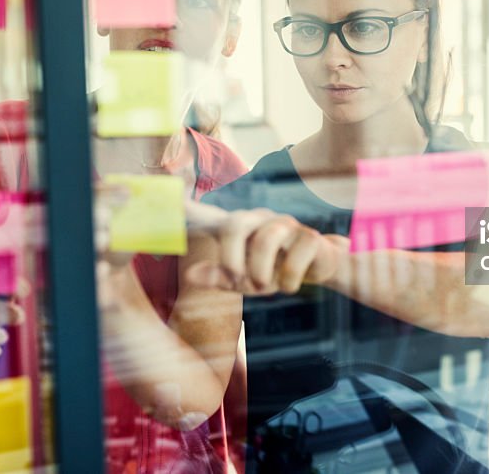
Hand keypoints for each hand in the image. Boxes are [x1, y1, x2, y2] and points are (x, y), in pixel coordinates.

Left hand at [185, 208, 344, 295]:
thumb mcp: (244, 279)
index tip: (171, 202)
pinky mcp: (310, 236)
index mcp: (240, 226)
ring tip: (264, 286)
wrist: (318, 269)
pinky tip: (289, 285)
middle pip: (236, 223)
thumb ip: (218, 276)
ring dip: (261, 271)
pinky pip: (294, 258)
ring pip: (266, 240)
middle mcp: (260, 218)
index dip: (190, 209)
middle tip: (238, 280)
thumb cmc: (274, 271)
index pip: (210, 215)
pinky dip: (288, 280)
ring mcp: (286, 224)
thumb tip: (190, 274)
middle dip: (232, 258)